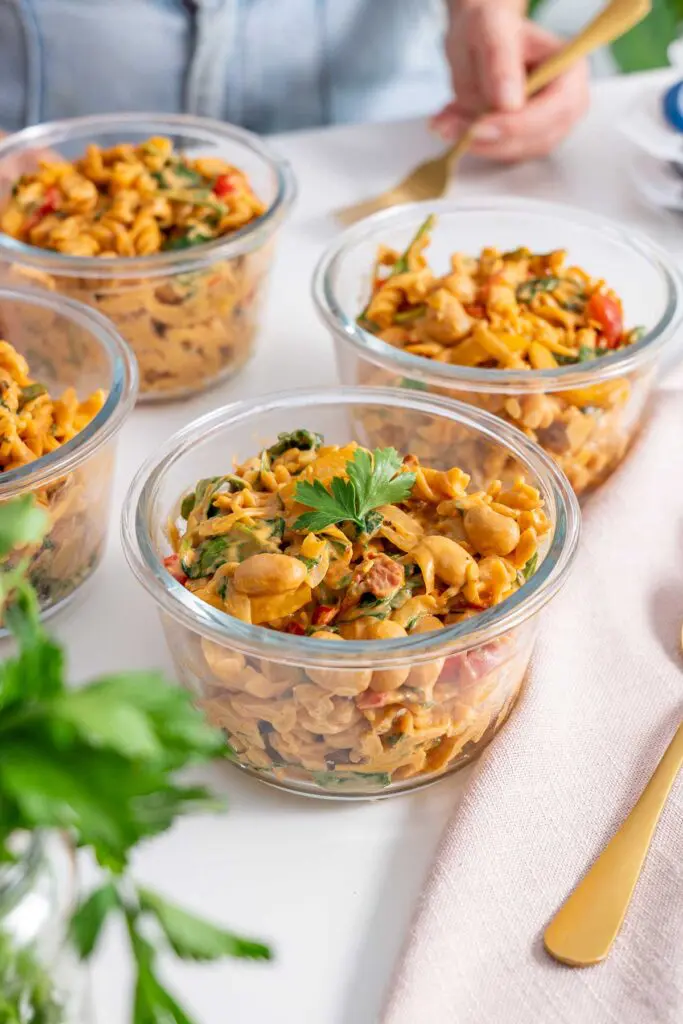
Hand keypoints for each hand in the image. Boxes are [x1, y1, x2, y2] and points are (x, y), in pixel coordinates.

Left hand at [432, 2, 588, 161]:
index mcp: (570, 69)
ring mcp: (548, 125)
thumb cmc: (490, 27)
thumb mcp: (490, 29)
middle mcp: (566, 102)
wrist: (479, 38)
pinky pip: (501, 154)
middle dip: (491, 138)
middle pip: (538, 138)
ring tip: (447, 118)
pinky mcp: (525, 140)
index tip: (478, 127)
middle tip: (449, 125)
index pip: (557, 108)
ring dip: (477, 143)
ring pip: (516, 152)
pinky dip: (474, 143)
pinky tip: (455, 122)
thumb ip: (500, 61)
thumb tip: (510, 103)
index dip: (518, 125)